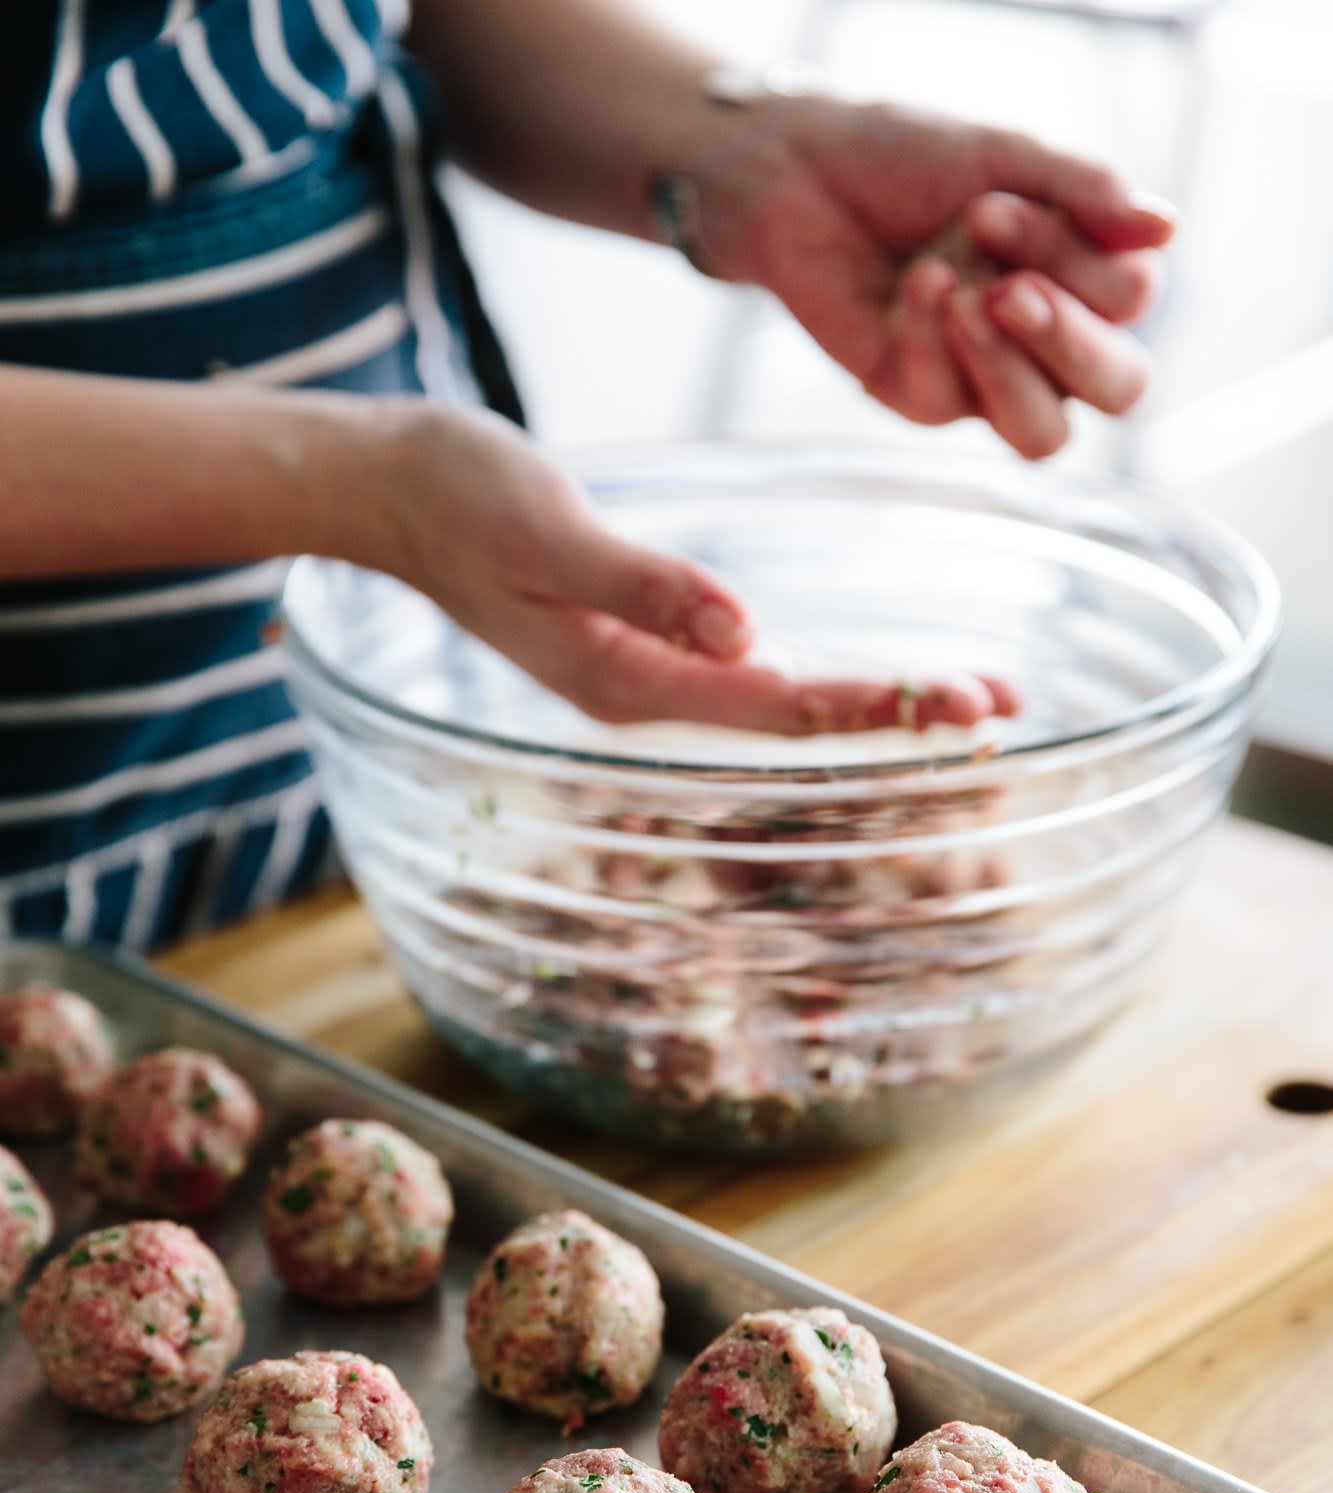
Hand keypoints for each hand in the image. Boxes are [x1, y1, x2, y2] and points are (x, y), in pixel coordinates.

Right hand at [353, 400, 1017, 733]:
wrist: (388, 487)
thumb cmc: (460, 497)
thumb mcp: (551, 531)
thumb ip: (645, 586)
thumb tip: (744, 634)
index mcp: (628, 679)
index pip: (777, 703)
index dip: (875, 705)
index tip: (962, 707)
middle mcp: (646, 691)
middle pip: (794, 715)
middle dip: (901, 713)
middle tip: (1006, 708)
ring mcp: (643, 672)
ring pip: (782, 700)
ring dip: (875, 700)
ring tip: (970, 699)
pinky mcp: (642, 640)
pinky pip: (753, 675)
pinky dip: (825, 678)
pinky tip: (871, 680)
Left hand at [692, 96, 1174, 457]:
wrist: (802, 175)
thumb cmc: (908, 162)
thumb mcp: (1001, 158)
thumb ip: (1083, 193)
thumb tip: (1168, 229)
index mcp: (1085, 275)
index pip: (1130, 301)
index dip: (1078, 259)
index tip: (996, 202)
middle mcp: (1047, 338)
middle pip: (1119, 390)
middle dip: (1072, 341)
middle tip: (1012, 289)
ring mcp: (984, 379)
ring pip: (1043, 436)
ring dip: (1011, 369)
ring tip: (970, 299)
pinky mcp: (919, 398)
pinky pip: (946, 402)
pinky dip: (933, 336)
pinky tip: (913, 283)